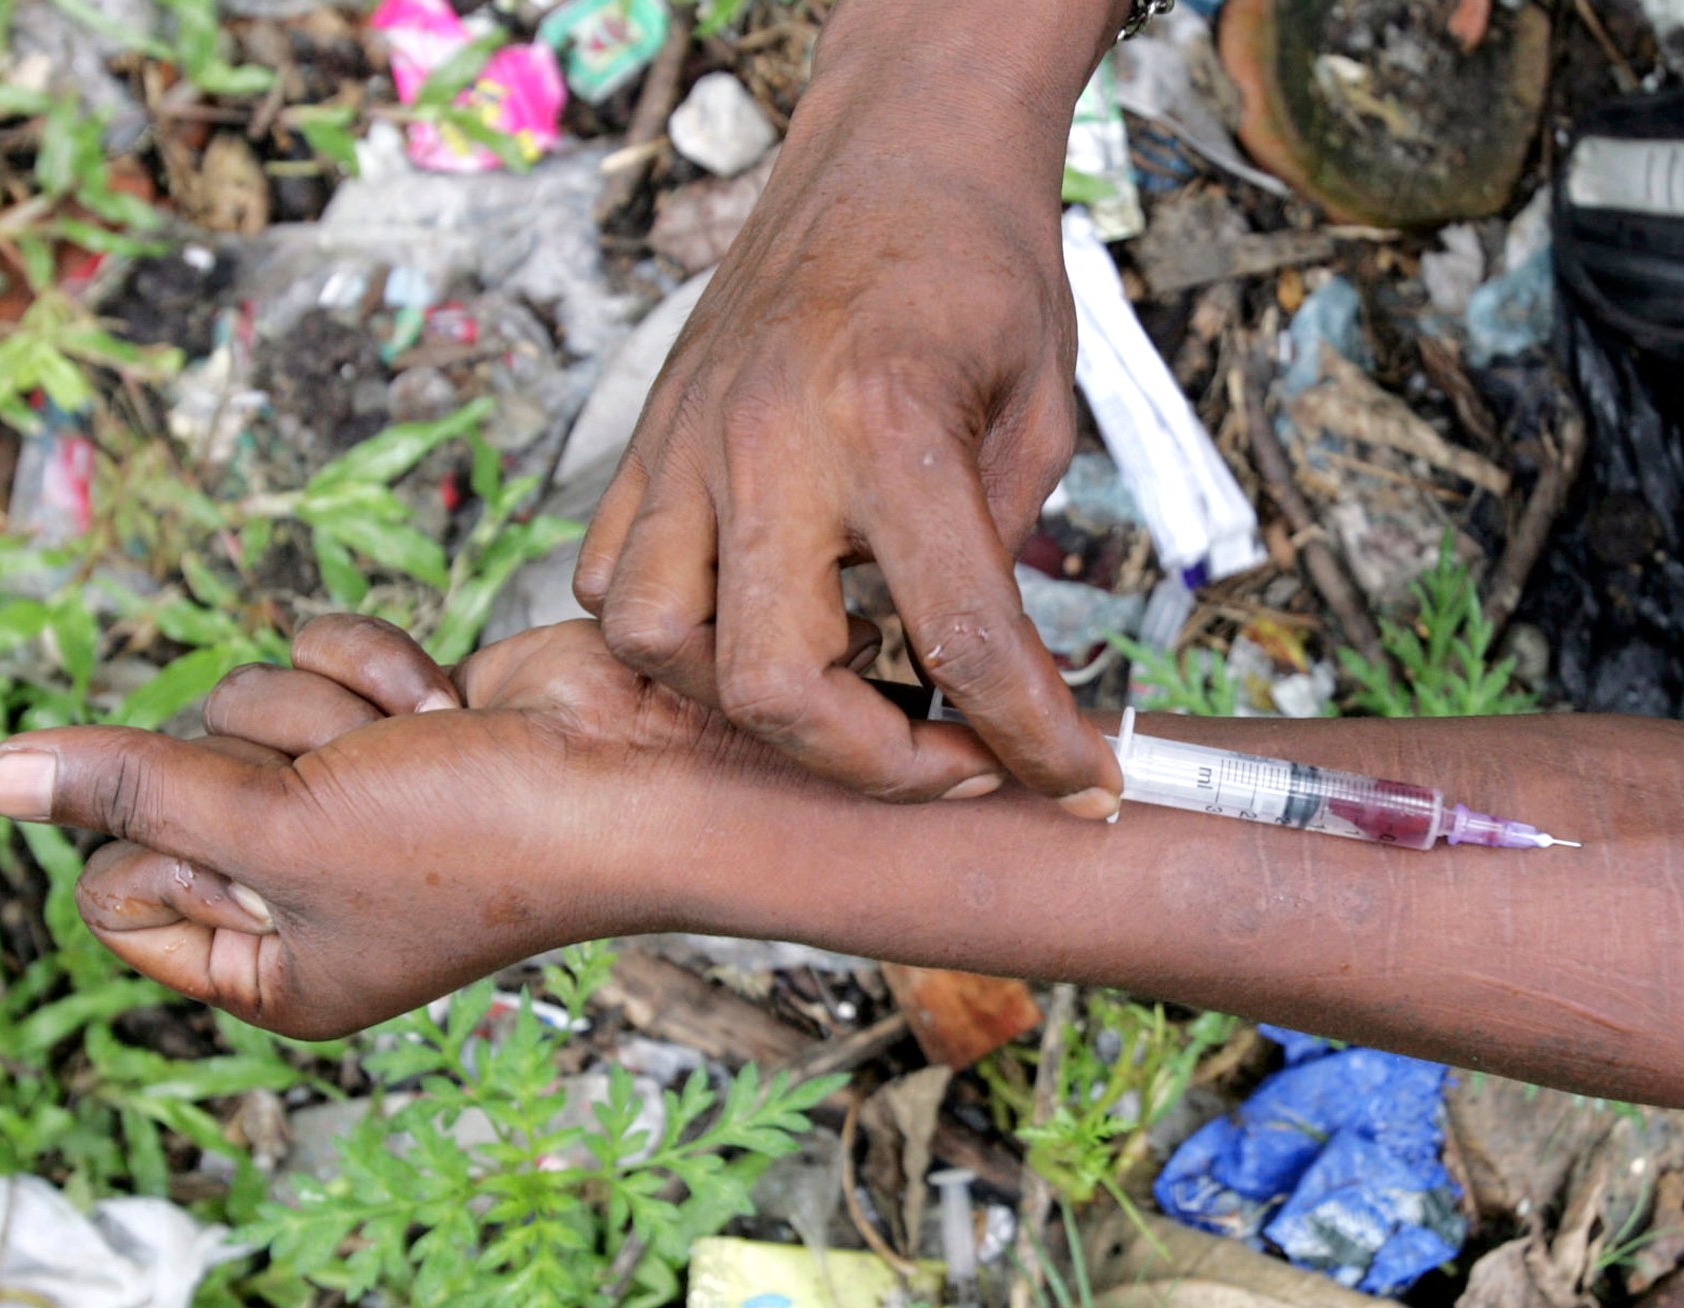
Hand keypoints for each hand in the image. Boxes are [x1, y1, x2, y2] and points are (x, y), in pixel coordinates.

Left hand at [0, 618, 745, 1038]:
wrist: (634, 775)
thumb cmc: (484, 843)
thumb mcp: (283, 827)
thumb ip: (133, 789)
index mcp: (270, 967)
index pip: (118, 888)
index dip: (170, 841)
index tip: (270, 842)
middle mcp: (301, 886)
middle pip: (170, 778)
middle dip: (268, 760)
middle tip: (361, 791)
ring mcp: (346, 798)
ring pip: (243, 700)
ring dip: (332, 709)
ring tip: (420, 749)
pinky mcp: (387, 717)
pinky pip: (313, 652)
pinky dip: (378, 666)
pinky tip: (446, 706)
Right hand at [572, 0, 1123, 819]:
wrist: (892, 150)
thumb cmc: (977, 267)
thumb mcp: (1041, 411)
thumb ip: (1003, 550)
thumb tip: (979, 680)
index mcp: (890, 427)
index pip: (963, 637)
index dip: (1031, 737)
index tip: (1072, 782)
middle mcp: (768, 441)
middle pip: (769, 681)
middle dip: (869, 760)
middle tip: (946, 753)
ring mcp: (689, 440)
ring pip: (653, 639)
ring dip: (744, 701)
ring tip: (834, 683)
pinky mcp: (650, 436)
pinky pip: (611, 575)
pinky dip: (674, 631)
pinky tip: (755, 619)